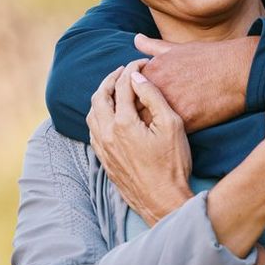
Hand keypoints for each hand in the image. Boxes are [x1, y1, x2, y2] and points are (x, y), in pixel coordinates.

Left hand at [87, 60, 192, 224]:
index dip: (131, 69)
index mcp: (123, 123)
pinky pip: (93, 131)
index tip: (140, 63)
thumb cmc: (173, 164)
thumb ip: (152, 97)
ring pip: (91, 114)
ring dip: (100, 97)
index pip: (122, 86)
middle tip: (121, 71)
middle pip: (99, 97)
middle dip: (110, 79)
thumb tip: (136, 76)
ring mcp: (103, 149)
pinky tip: (109, 116)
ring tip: (113, 90)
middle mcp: (107, 134)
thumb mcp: (171, 125)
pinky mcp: (104, 160)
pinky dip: (98, 116)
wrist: (163, 201)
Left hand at [135, 34, 256, 132]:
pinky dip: (162, 138)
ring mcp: (171, 103)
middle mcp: (157, 86)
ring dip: (143, 130)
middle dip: (130, 118)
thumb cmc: (209, 58)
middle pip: (131, 108)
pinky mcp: (186, 119)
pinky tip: (162, 140)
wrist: (240, 70)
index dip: (126, 100)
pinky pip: (166, 133)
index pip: (126, 90)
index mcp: (152, 70)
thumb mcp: (177, 48)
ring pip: (146, 124)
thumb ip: (152, 47)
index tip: (131, 107)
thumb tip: (136, 39)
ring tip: (146, 135)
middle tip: (134, 126)